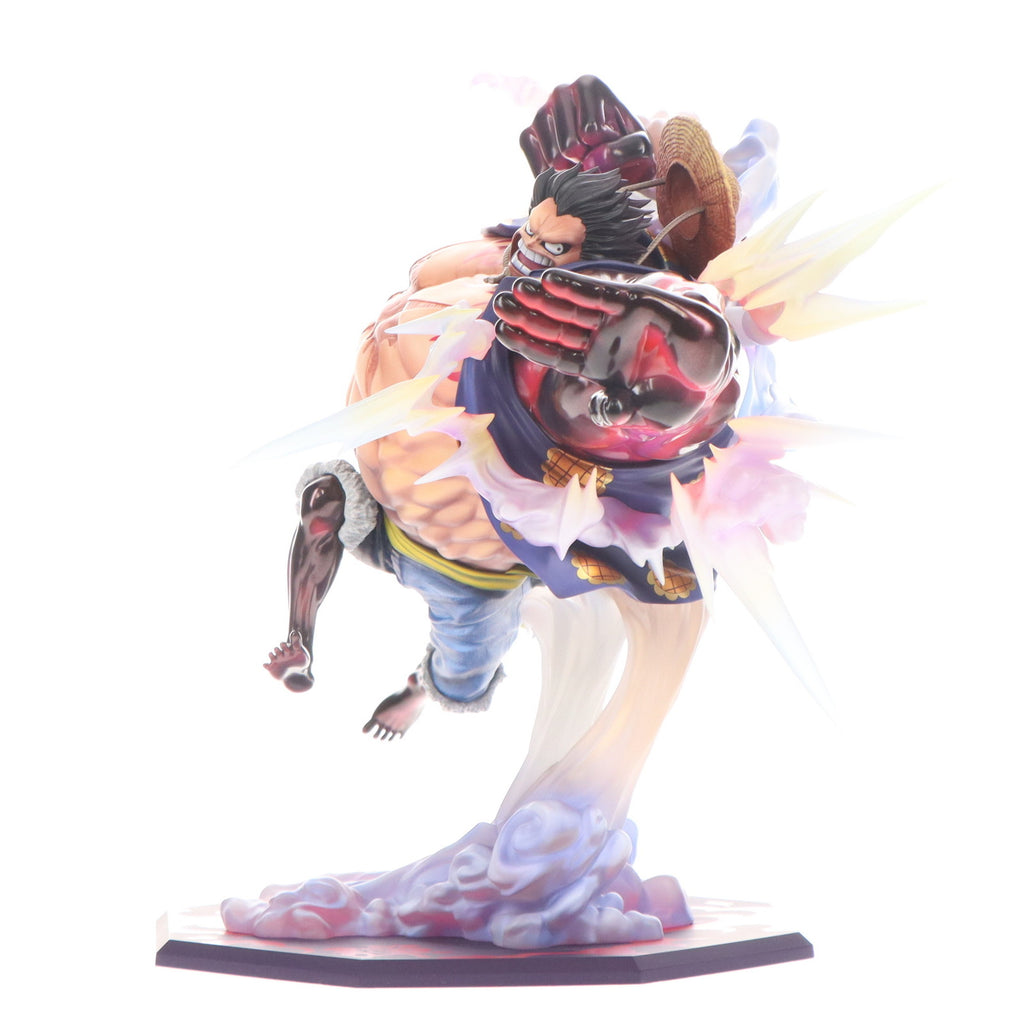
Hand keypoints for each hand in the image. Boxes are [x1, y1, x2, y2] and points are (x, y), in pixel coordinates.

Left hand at [494, 269, 735, 428]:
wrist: (718, 369)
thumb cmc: (679, 393)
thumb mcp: (645, 410)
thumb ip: (620, 411)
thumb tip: (603, 415)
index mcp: (597, 366)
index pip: (554, 353)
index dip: (527, 343)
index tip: (499, 333)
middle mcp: (602, 340)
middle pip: (555, 326)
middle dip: (527, 314)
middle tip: (497, 303)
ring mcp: (618, 321)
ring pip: (572, 307)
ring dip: (545, 296)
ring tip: (516, 286)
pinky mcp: (636, 303)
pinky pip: (601, 293)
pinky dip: (576, 286)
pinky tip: (551, 279)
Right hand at [520, 75, 655, 185]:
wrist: (607, 155)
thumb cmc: (626, 146)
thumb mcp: (642, 145)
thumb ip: (629, 149)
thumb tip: (591, 159)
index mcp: (589, 85)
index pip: (591, 132)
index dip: (604, 150)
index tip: (611, 146)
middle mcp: (561, 91)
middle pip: (570, 147)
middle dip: (586, 163)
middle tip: (595, 160)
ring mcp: (541, 112)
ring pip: (554, 157)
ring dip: (571, 172)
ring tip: (582, 165)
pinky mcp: (527, 134)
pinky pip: (536, 163)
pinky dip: (550, 176)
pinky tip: (564, 175)